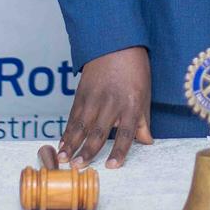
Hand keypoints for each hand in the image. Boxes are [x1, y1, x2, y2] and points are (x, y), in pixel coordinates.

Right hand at [57, 47, 151, 168]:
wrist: (116, 43)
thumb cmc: (135, 71)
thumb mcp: (144, 95)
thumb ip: (143, 121)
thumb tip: (147, 143)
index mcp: (131, 104)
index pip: (126, 132)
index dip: (120, 150)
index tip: (112, 166)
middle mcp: (112, 102)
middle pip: (99, 131)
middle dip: (88, 150)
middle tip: (79, 166)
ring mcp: (94, 97)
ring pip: (81, 125)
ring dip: (72, 143)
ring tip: (64, 159)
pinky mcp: (81, 92)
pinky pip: (73, 115)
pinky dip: (67, 130)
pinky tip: (62, 143)